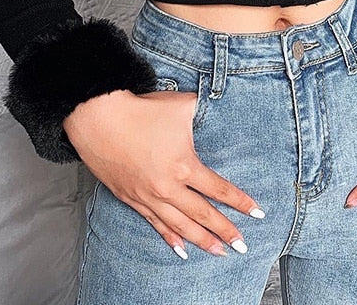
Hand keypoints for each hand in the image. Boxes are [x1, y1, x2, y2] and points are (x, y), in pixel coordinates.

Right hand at [63, 88, 264, 258]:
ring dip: (202, 241)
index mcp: (184, 165)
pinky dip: (169, 238)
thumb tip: (216, 105)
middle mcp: (168, 187)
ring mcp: (148, 196)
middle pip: (203, 215)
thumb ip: (202, 110)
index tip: (257, 213)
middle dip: (226, 230)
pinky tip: (180, 248)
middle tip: (243, 245)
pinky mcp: (130, 198)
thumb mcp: (181, 105)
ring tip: (219, 252)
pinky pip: (154, 223)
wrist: (98, 118)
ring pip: (180, 226)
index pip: (219, 190)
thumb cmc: (141, 109)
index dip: (240, 202)